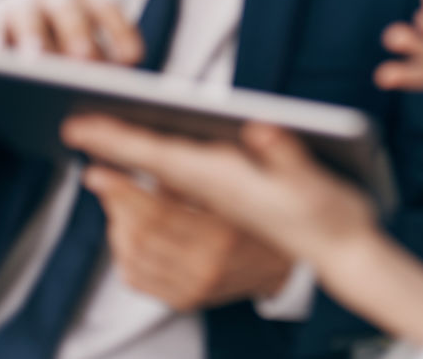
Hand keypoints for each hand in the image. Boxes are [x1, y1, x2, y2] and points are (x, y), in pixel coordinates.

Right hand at [0, 0, 141, 62]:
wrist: (2, 42)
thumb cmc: (56, 53)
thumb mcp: (81, 57)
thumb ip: (98, 71)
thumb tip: (112, 104)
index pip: (107, 8)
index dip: (120, 31)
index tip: (131, 59)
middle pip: (67, 8)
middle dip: (77, 32)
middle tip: (82, 59)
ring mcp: (15, 2)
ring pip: (26, 16)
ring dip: (31, 36)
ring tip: (33, 64)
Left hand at [62, 116, 377, 267]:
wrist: (339, 260)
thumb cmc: (322, 211)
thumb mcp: (314, 177)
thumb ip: (283, 151)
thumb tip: (261, 127)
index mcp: (232, 214)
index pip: (164, 172)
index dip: (121, 148)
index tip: (83, 130)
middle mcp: (212, 250)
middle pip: (143, 217)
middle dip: (114, 188)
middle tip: (92, 159)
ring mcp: (201, 278)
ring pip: (137, 248)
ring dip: (117, 218)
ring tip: (109, 187)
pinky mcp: (195, 295)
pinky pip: (142, 277)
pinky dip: (126, 251)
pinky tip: (126, 230)